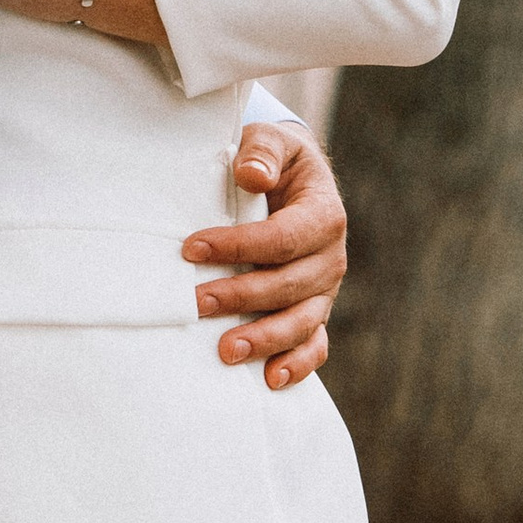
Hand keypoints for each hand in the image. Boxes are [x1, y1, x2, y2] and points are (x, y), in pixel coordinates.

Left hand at [182, 128, 344, 391]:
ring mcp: (324, 289)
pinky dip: (297, 364)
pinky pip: (314, 343)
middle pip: (289, 285)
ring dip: (265, 339)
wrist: (294, 179)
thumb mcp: (271, 142)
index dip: (239, 246)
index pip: (283, 237)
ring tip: (225, 350)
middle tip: (195, 302)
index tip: (191, 249)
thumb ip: (262, 152)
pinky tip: (270, 379)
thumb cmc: (273, 160)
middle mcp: (330, 257)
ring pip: (302, 322)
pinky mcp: (315, 310)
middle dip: (241, 296)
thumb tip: (251, 175)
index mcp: (324, 215)